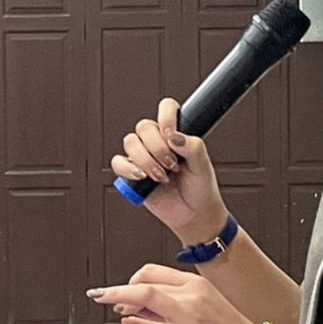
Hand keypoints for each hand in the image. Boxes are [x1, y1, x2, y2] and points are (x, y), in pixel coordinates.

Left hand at [87, 265, 256, 323]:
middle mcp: (191, 294)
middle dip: (118, 288)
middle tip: (103, 297)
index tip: (120, 291)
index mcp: (196, 285)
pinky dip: (136, 322)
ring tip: (110, 305)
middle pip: (144, 280)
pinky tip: (128, 323)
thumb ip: (173, 307)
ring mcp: (188, 314)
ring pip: (145, 295)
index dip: (131, 281)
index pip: (153, 272)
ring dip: (119, 298)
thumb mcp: (204, 311)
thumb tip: (140, 308)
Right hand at [111, 99, 227, 244]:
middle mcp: (158, 142)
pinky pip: (118, 162)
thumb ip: (193, 146)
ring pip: (130, 142)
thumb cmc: (201, 188)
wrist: (193, 214)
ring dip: (146, 161)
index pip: (166, 109)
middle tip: (171, 165)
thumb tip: (174, 136)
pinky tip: (143, 178)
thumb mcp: (204, 165)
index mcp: (176, 134)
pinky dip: (128, 169)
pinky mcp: (131, 173)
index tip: (171, 134)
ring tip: (161, 176)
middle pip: (144, 126)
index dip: (165, 117)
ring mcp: (143, 156)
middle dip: (157, 148)